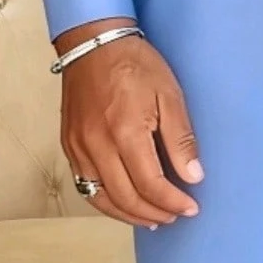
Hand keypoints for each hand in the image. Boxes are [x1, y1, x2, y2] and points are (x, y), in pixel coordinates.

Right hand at [55, 19, 202, 229]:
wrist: (92, 44)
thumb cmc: (134, 64)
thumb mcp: (169, 94)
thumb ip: (180, 139)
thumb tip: (193, 175)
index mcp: (124, 131)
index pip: (150, 184)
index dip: (173, 202)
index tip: (191, 207)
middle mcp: (96, 145)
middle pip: (126, 197)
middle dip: (154, 213)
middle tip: (175, 215)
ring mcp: (78, 147)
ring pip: (102, 198)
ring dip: (129, 214)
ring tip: (154, 218)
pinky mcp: (69, 146)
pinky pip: (85, 186)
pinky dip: (106, 201)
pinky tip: (124, 204)